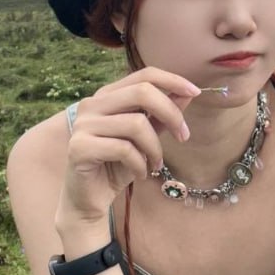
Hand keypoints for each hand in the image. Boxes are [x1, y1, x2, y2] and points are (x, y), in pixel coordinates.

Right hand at [61, 67, 200, 220]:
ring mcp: (82, 125)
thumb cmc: (117, 166)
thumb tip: (187, 93)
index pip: (143, 75)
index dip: (172, 80)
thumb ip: (161, 115)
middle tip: (183, 137)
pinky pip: (123, 149)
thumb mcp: (146, 138)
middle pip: (142, 92)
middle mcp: (92, 105)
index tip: (196, 93)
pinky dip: (139, 164)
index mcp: (107, 96)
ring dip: (155, 148)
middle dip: (171, 114)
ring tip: (156, 164)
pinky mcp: (79, 147)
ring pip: (136, 124)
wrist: (89, 199)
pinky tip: (140, 174)